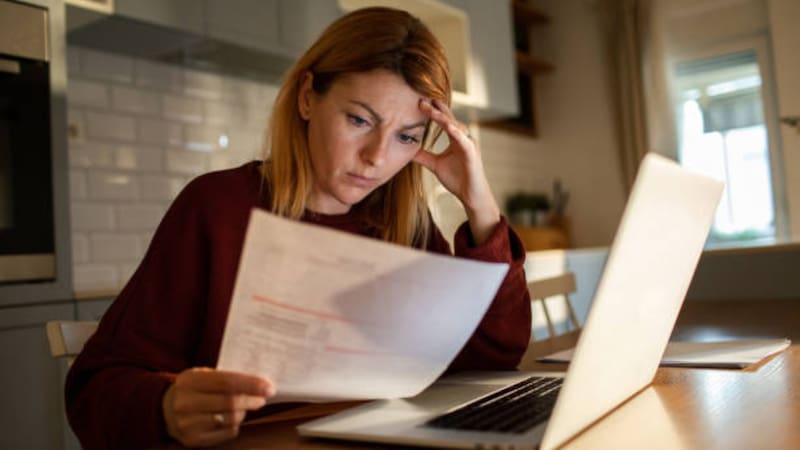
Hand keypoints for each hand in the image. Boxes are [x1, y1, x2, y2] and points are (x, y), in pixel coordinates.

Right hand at [162, 367, 274, 446]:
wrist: (164, 409)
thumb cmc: (193, 389)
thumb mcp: (203, 375)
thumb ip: (226, 377)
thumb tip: (260, 383)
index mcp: (190, 380)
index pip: (227, 382)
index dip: (251, 385)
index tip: (269, 387)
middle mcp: (186, 402)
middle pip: (230, 403)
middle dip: (252, 400)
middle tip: (263, 398)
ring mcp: (188, 423)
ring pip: (230, 419)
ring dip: (244, 413)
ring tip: (245, 407)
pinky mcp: (192, 440)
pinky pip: (226, 433)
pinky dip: (235, 425)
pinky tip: (232, 419)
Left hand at [413, 99, 499, 243]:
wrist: (470, 195)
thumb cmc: (457, 179)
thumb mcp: (435, 165)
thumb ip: (423, 156)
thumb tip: (408, 150)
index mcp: (455, 139)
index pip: (444, 120)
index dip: (433, 110)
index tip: (420, 101)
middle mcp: (463, 138)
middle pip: (449, 119)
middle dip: (436, 109)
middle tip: (422, 99)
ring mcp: (469, 144)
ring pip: (456, 126)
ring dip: (444, 117)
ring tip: (431, 109)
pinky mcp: (472, 153)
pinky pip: (464, 140)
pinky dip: (456, 132)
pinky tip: (448, 126)